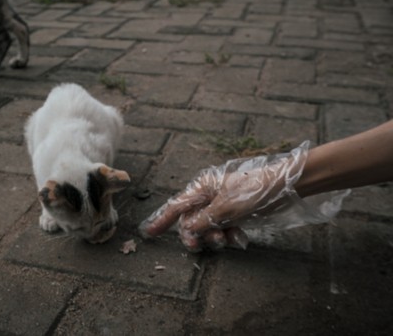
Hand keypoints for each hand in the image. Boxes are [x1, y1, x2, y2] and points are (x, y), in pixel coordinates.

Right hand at [139, 142, 309, 251]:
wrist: (283, 188)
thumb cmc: (252, 191)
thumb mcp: (224, 208)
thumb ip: (203, 221)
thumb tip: (188, 230)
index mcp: (201, 189)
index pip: (176, 207)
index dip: (162, 220)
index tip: (149, 233)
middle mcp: (208, 197)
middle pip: (191, 222)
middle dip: (197, 234)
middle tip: (202, 245)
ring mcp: (221, 206)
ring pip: (208, 229)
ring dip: (216, 237)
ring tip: (228, 238)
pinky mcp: (235, 214)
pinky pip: (224, 230)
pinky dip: (229, 235)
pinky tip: (240, 237)